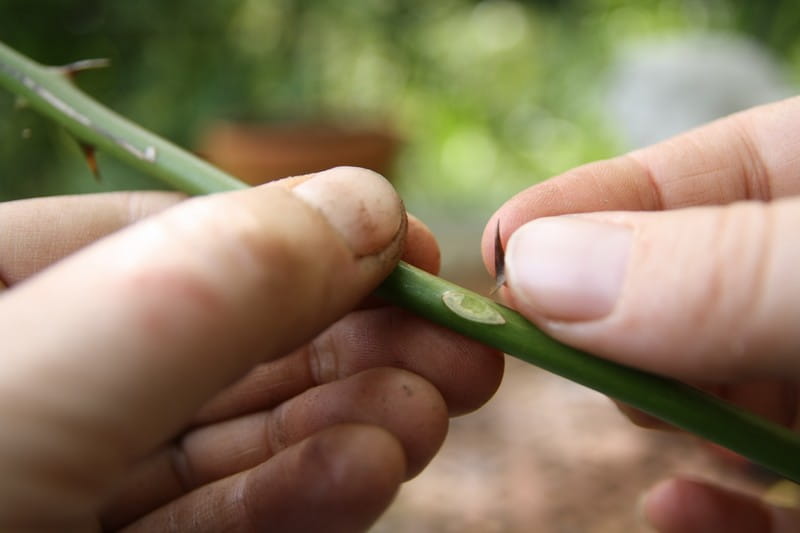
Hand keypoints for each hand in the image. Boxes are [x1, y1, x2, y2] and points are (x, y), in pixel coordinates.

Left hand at [0, 167, 502, 531]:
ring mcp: (69, 490)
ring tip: (431, 407)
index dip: (302, 234)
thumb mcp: (41, 377)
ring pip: (232, 438)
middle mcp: (37, 386)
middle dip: (352, 338)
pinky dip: (301, 498)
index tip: (409, 249)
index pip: (167, 236)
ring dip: (345, 420)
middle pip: (222, 341)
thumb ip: (205, 283)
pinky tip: (373, 466)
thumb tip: (362, 204)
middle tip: (459, 343)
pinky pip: (216, 523)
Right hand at [483, 98, 799, 531]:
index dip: (581, 209)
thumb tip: (536, 269)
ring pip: (711, 395)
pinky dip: (715, 510)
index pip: (681, 181)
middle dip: (614, 326)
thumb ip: (717, 268)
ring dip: (662, 415)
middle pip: (677, 294)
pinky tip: (679, 507)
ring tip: (648, 420)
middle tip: (560, 351)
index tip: (495, 252)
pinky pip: (767, 496)